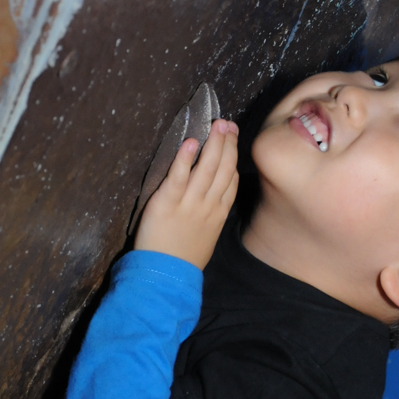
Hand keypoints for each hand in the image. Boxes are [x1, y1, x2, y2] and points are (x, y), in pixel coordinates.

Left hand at [133, 119, 238, 268]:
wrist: (165, 275)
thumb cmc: (184, 258)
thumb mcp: (208, 237)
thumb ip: (213, 215)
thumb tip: (216, 197)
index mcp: (218, 213)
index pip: (230, 180)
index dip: (233, 157)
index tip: (232, 139)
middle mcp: (208, 205)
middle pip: (222, 169)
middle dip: (226, 144)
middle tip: (227, 123)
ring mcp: (189, 204)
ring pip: (206, 169)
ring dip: (213, 144)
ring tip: (216, 125)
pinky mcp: (167, 203)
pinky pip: (178, 177)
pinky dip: (184, 159)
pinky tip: (191, 142)